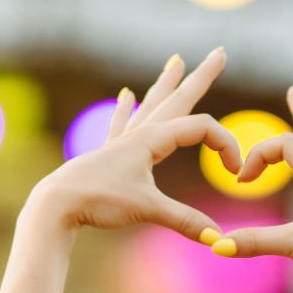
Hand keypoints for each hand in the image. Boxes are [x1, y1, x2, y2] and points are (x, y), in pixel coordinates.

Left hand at [25, 48, 238, 238]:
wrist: (57, 204)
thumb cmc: (99, 200)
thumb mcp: (148, 210)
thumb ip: (185, 221)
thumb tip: (218, 239)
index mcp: (152, 139)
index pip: (201, 129)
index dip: (226, 146)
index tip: (235, 172)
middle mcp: (139, 133)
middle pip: (178, 99)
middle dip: (201, 77)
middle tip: (219, 53)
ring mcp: (122, 141)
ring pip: (151, 105)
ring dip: (166, 84)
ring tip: (176, 61)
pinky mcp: (107, 154)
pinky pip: (121, 123)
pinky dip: (124, 108)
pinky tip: (123, 94)